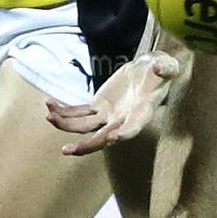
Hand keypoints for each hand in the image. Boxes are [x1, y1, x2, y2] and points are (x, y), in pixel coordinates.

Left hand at [46, 52, 179, 155]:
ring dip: (67, 124)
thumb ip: (165, 69)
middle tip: (70, 150)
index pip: (133, 128)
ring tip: (49, 117)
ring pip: (85, 126)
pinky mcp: (98, 107)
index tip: (113, 138)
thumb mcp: (166, 67)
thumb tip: (160, 67)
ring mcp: (108, 116)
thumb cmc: (160, 71)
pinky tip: (50, 107)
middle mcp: (123, 120)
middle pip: (104, 137)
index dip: (124, 134)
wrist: (148, 71)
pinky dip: (65, 111)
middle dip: (87, 145)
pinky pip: (79, 112)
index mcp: (141, 113)